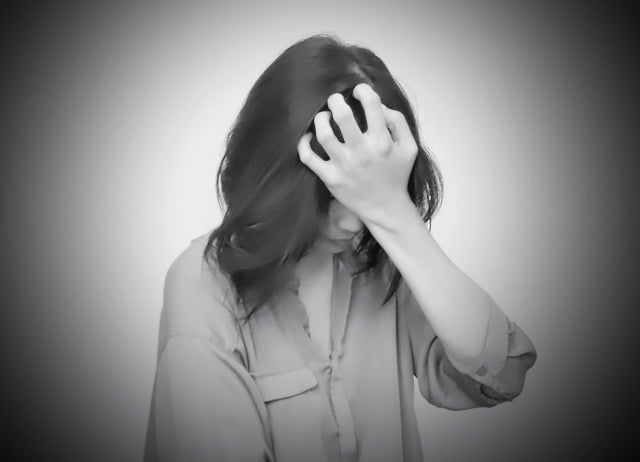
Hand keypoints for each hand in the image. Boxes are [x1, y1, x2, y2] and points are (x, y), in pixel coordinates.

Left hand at [297, 83, 417, 224]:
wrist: (386, 208)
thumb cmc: (396, 176)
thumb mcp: (409, 147)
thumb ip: (398, 122)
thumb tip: (379, 106)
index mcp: (382, 142)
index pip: (372, 105)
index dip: (363, 91)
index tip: (358, 91)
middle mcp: (362, 153)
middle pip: (343, 116)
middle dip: (336, 101)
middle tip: (335, 100)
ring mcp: (344, 166)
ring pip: (324, 134)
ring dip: (321, 119)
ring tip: (323, 117)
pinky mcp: (330, 178)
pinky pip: (308, 158)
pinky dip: (303, 143)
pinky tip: (308, 136)